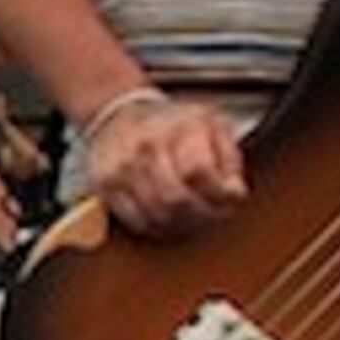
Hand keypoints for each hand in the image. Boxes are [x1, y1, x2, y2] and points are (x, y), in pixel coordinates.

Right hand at [86, 93, 247, 238]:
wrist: (117, 113)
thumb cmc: (172, 124)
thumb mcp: (212, 125)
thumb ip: (229, 159)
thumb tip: (234, 193)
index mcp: (179, 128)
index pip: (199, 170)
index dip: (218, 192)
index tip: (230, 198)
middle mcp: (146, 147)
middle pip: (176, 197)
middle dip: (201, 213)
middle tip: (212, 213)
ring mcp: (122, 168)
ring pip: (157, 214)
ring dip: (181, 223)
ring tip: (193, 215)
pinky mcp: (105, 186)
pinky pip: (135, 220)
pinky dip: (156, 226)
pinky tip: (168, 216)